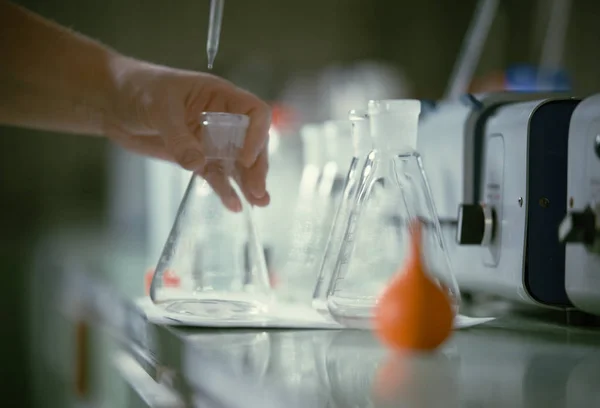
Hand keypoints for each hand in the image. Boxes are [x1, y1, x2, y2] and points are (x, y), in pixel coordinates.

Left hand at [106, 58, 270, 211]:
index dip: (257, 134)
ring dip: (247, 182)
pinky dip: (224, 189)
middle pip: (250, 142)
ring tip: (260, 202)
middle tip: (258, 191)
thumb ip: (179, 137)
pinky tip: (234, 204)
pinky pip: (215, 175)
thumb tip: (197, 163)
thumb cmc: (138, 89)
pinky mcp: (196, 157)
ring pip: (236, 162)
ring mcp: (209, 139)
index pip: (254, 112)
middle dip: (256, 167)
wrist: (112, 102)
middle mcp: (221, 118)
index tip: (246, 158)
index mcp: (220, 96)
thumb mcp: (159, 107)